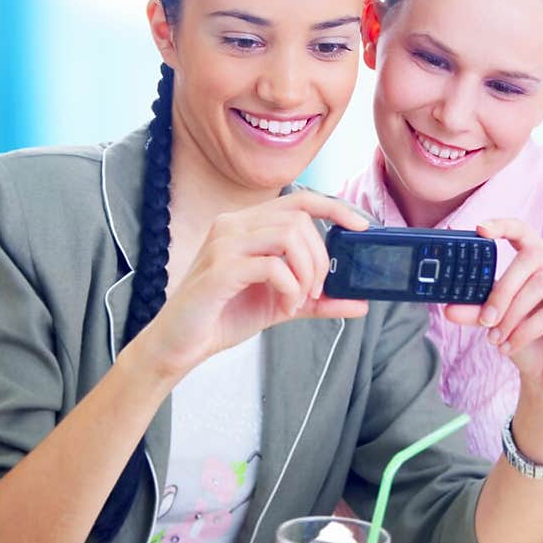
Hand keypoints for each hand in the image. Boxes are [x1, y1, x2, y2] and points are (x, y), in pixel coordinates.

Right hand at [133, 192, 368, 381]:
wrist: (181, 343)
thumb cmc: (224, 316)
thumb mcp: (281, 304)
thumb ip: (318, 300)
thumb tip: (360, 303)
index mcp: (246, 224)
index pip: (299, 199)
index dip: (334, 207)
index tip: (361, 227)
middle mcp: (233, 225)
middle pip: (299, 219)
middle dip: (319, 257)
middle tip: (316, 291)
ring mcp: (223, 243)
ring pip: (288, 235)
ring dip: (306, 271)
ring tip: (300, 299)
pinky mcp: (219, 269)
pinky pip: (272, 266)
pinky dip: (290, 287)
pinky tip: (284, 306)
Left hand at [444, 218, 542, 413]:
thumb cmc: (527, 341)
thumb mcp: (497, 323)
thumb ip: (475, 311)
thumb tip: (448, 308)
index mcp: (542, 261)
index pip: (525, 231)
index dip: (504, 225)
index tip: (480, 229)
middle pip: (533, 257)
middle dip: (503, 288)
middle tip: (485, 319)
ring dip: (513, 313)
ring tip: (496, 338)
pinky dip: (525, 331)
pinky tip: (510, 347)